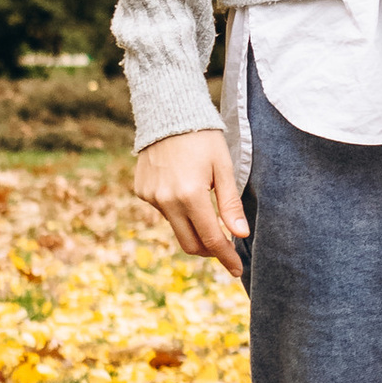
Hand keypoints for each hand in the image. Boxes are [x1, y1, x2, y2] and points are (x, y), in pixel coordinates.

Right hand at [135, 126, 247, 281]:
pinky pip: (163, 211)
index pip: (211, 238)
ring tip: (207, 210)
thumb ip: (230, 204)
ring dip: (193, 228)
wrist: (168, 112)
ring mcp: (151, 197)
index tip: (237, 270)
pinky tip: (185, 188)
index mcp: (190, 195)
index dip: (226, 257)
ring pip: (176, 228)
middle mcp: (166, 200)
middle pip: (190, 244)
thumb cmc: (203, 138)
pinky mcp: (142, 191)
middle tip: (225, 247)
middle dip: (209, 250)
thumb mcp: (224, 167)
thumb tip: (240, 235)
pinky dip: (177, 210)